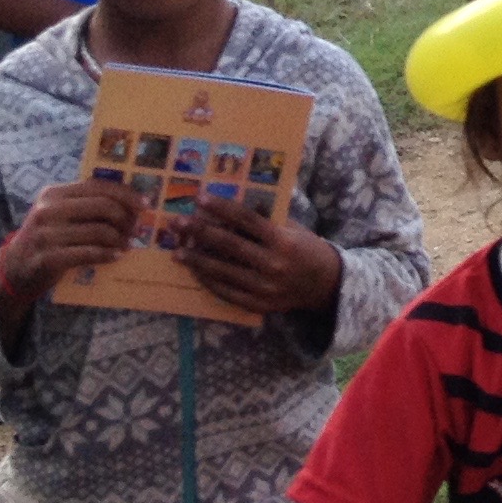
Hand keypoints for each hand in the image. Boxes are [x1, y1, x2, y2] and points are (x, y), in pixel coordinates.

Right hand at [0, 178, 141, 313]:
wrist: (15, 268)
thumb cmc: (48, 237)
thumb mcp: (60, 214)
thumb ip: (87, 205)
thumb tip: (131, 204)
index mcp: (54, 194)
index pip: (98, 186)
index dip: (126, 194)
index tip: (145, 204)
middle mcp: (48, 210)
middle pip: (102, 206)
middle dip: (126, 218)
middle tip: (137, 229)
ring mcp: (46, 234)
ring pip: (98, 231)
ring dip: (119, 239)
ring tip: (127, 245)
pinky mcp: (48, 258)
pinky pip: (88, 253)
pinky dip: (107, 255)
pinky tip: (115, 257)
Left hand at [176, 198, 342, 317]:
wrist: (325, 284)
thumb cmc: (307, 248)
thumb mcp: (293, 228)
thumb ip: (266, 220)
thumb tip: (234, 207)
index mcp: (283, 239)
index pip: (246, 219)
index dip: (222, 208)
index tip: (200, 198)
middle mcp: (272, 263)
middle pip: (229, 245)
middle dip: (201, 232)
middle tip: (178, 223)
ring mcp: (264, 287)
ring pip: (223, 271)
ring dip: (197, 260)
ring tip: (176, 251)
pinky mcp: (257, 304)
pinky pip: (227, 292)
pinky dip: (209, 282)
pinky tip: (195, 271)